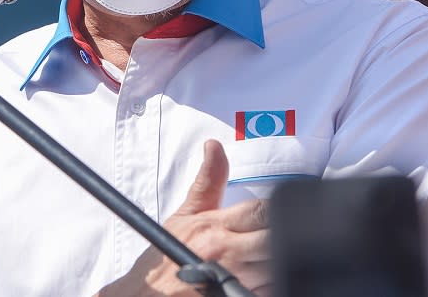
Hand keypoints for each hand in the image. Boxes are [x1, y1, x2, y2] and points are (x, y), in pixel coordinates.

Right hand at [96, 140, 270, 296]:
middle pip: (275, 238)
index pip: (261, 211)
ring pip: (276, 267)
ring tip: (263, 257)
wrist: (148, 293)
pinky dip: (271, 284)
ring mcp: (234, 279)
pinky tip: (262, 278)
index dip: (273, 210)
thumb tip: (214, 146)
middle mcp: (226, 252)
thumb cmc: (166, 254)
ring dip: (276, 261)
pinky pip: (269, 290)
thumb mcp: (185, 215)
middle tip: (270, 237)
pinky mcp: (236, 295)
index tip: (271, 214)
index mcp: (215, 226)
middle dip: (280, 236)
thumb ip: (208, 181)